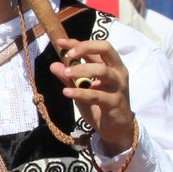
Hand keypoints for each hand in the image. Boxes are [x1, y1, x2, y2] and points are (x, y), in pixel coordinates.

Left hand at [50, 37, 134, 153]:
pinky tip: (66, 92)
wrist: (117, 129)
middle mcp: (117, 72)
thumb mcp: (82, 89)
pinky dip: (80, 93)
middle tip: (68, 55)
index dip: (78, 43)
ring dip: (82, 70)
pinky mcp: (115, 102)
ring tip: (66, 73)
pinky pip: (96, 95)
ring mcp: (118, 86)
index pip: (96, 47)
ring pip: (102, 71)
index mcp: (111, 65)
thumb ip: (70, 77)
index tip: (60, 42)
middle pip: (105, 49)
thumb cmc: (101, 106)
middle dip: (85, 48)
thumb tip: (54, 65)